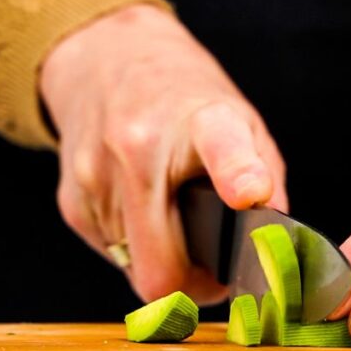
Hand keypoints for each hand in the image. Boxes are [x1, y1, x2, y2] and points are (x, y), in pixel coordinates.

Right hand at [41, 4, 286, 303]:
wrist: (108, 62)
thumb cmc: (186, 104)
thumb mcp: (243, 123)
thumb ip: (268, 181)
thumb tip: (278, 246)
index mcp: (200, 121)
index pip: (220, 147)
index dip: (238, 174)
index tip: (249, 195)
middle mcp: (138, 147)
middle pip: (162, 268)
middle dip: (195, 288)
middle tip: (218, 279)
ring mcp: (96, 178)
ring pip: (138, 273)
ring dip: (167, 267)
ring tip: (182, 232)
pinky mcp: (72, 204)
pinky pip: (115, 258)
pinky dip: (139, 252)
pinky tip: (149, 219)